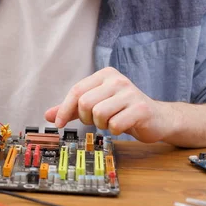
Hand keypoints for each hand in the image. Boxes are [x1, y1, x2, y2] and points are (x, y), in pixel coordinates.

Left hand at [44, 67, 172, 142]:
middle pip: (85, 103)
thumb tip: (48, 115)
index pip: (77, 91)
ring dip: (101, 125)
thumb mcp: (95, 106)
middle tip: (96, 121)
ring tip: (111, 121)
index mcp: (105, 75)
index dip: (65, 109)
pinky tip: (123, 126)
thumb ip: (71, 110)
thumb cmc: (122, 110)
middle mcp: (117, 80)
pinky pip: (115, 124)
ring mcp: (130, 93)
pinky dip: (115, 130)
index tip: (59, 123)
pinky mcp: (141, 109)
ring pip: (99, 114)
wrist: (157, 118)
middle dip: (86, 118)